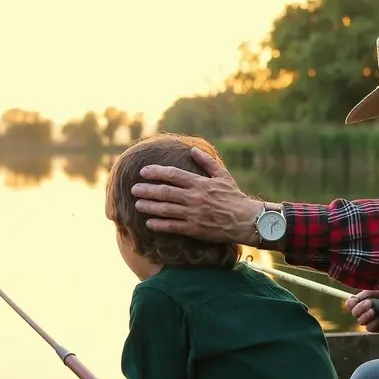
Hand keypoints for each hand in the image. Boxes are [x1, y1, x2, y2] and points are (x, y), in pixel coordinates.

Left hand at [130, 147, 263, 244]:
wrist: (245, 220)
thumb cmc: (234, 196)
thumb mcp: (223, 176)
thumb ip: (207, 162)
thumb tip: (193, 150)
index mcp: (199, 183)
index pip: (173, 175)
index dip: (156, 172)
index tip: (143, 172)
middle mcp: (194, 197)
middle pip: (164, 192)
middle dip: (147, 190)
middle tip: (134, 189)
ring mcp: (193, 214)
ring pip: (165, 209)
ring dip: (149, 206)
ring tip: (137, 204)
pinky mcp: (194, 229)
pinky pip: (173, 226)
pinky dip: (159, 224)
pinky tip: (149, 222)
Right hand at [344, 287, 378, 332]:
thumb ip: (369, 293)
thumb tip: (356, 297)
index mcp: (367, 299)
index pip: (352, 303)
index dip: (350, 303)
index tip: (353, 301)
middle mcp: (368, 310)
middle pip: (354, 313)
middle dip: (358, 309)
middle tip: (369, 304)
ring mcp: (374, 319)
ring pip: (360, 321)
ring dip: (364, 316)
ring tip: (373, 311)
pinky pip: (370, 328)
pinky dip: (372, 323)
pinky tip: (378, 318)